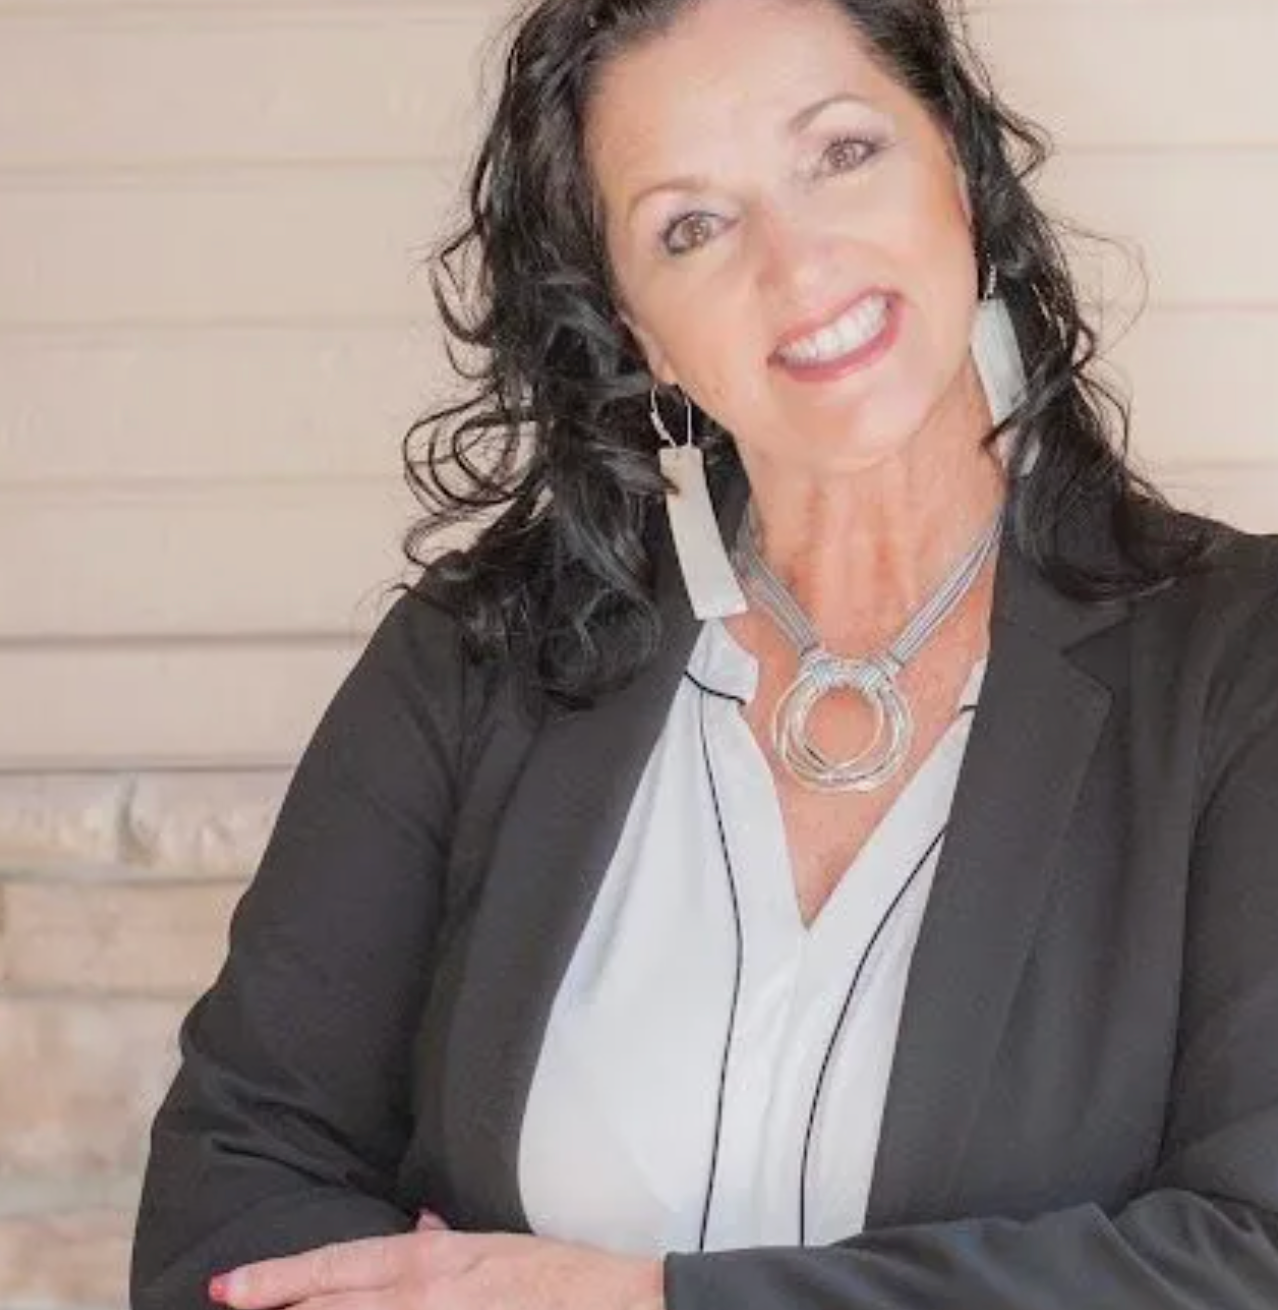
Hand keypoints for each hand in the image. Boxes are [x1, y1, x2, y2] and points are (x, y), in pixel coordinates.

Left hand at [207, 1215, 664, 1309]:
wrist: (613, 1303)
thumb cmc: (556, 1274)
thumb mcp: (494, 1243)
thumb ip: (445, 1242)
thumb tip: (418, 1228)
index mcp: (431, 1260)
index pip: (337, 1266)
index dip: (279, 1279)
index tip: (227, 1289)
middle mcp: (424, 1297)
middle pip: (330, 1309)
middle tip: (225, 1307)